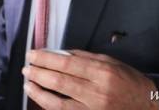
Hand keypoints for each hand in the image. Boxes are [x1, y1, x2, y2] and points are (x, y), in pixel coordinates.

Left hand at [23, 49, 158, 109]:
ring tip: (28, 83)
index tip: (33, 54)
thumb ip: (85, 58)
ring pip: (57, 103)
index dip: (46, 59)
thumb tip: (60, 54)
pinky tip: (40, 98)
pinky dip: (49, 106)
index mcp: (102, 73)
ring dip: (38, 92)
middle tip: (27, 67)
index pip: (66, 64)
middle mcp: (97, 93)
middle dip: (38, 73)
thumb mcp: (112, 63)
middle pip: (59, 81)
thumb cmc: (131, 85)